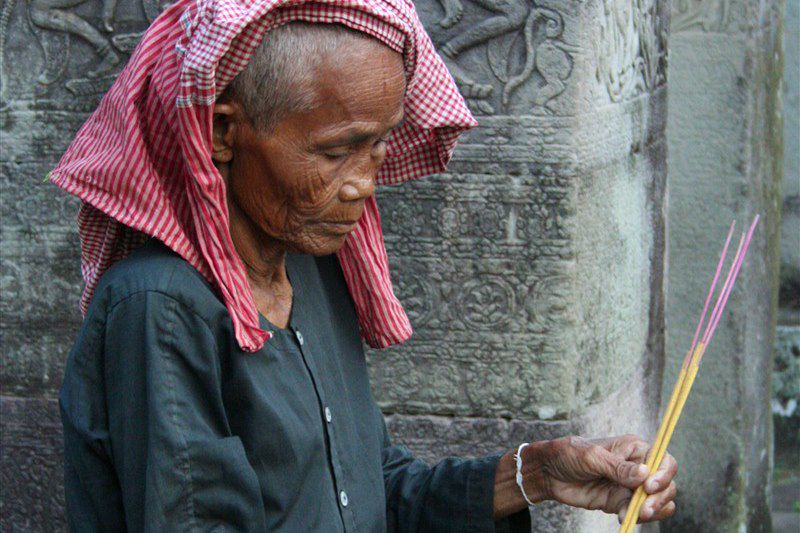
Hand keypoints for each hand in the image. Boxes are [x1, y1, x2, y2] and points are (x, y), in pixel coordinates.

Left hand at [521, 434, 677, 523]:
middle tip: (644, 509)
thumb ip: (617, 467)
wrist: (548, 473)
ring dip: (653, 511)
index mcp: (634, 448)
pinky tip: (621, 516)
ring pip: (658, 501)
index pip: (663, 460)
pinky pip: (639, 513)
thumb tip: (645, 473)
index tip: (649, 486)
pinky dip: (636, 517)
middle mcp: (637, 467)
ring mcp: (630, 486)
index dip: (663, 474)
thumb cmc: (568, 454)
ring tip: (635, 514)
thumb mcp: (591, 457)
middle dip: (660, 498)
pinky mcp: (620, 501)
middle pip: (666, 484)